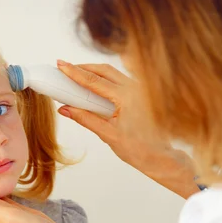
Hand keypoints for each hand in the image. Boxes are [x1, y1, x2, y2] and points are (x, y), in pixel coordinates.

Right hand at [56, 61, 199, 197]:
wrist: (160, 157)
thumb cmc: (139, 149)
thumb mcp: (108, 135)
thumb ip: (85, 119)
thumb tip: (66, 109)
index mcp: (127, 97)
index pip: (94, 80)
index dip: (75, 72)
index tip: (61, 65)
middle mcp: (135, 88)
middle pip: (103, 70)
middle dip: (83, 67)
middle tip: (65, 68)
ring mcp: (139, 89)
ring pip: (112, 73)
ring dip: (94, 72)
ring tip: (77, 75)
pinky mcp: (140, 93)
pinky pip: (119, 80)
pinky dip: (105, 79)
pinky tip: (95, 85)